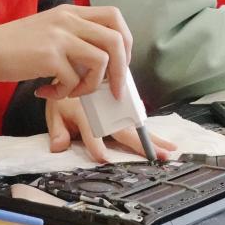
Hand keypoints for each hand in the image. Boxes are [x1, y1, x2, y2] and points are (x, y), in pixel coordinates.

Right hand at [0, 4, 131, 100]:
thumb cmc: (15, 47)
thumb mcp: (50, 31)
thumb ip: (75, 39)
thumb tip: (104, 66)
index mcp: (71, 12)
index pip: (114, 16)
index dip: (125, 42)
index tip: (120, 65)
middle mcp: (69, 19)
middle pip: (116, 40)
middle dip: (120, 70)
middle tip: (112, 90)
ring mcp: (59, 36)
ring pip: (100, 61)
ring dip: (90, 86)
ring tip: (70, 92)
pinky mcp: (48, 55)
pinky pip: (73, 80)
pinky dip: (63, 93)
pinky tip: (46, 92)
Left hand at [45, 97, 176, 162]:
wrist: (76, 66)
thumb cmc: (66, 93)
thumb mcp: (54, 110)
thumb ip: (58, 131)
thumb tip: (58, 148)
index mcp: (85, 112)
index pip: (91, 132)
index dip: (95, 146)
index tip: (103, 158)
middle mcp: (105, 109)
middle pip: (123, 130)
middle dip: (140, 144)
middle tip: (158, 155)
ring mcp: (116, 106)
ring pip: (135, 124)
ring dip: (153, 137)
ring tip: (169, 147)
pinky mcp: (122, 104)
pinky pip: (136, 116)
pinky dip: (149, 128)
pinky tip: (162, 138)